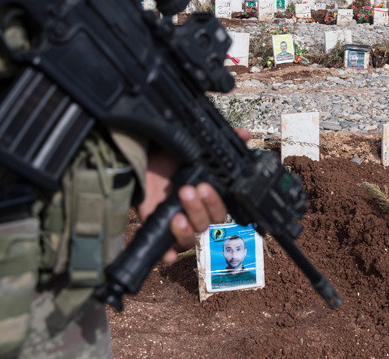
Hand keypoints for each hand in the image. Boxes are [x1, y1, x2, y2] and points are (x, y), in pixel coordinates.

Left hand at [137, 128, 251, 263]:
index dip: (214, 202)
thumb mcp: (196, 147)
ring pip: (191, 238)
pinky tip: (167, 251)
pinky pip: (168, 252)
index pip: (220, 210)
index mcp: (208, 199)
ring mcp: (178, 225)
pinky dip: (169, 254)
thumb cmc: (172, 159)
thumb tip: (244, 134)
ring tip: (176, 213)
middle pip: (207, 223)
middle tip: (187, 190)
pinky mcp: (160, 232)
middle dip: (198, 208)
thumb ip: (224, 142)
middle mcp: (196, 214)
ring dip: (186, 228)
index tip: (204, 187)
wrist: (143, 163)